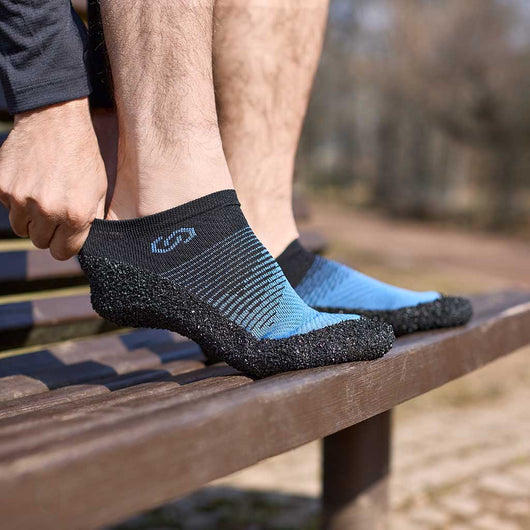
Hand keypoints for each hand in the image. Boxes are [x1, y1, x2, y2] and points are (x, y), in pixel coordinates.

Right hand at [0, 98, 106, 259]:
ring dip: (30, 218)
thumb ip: (90, 219)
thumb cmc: (82, 156)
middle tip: (54, 212)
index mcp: (75, 215)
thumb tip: (81, 242)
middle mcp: (47, 211)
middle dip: (48, 232)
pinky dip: (16, 199)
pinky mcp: (1, 186)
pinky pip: (7, 207)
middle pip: (40, 242)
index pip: (62, 252)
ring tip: (43, 195)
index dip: (64, 245)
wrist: (56, 120)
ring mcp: (20, 199)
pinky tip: (30, 180)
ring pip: (21, 227)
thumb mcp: (98, 190)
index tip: (64, 236)